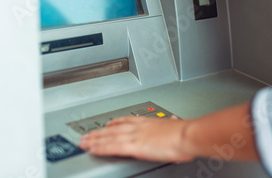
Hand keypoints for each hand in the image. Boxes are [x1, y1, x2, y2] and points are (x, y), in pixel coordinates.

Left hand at [79, 115, 193, 162]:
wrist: (188, 135)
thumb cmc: (187, 133)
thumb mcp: (178, 126)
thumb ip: (172, 124)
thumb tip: (175, 122)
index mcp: (150, 122)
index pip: (127, 120)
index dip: (115, 122)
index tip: (107, 123)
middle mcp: (140, 127)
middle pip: (114, 128)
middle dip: (99, 132)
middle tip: (86, 134)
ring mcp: (135, 136)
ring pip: (109, 137)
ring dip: (95, 139)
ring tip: (84, 142)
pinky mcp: (134, 146)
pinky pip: (113, 147)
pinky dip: (101, 148)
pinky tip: (93, 150)